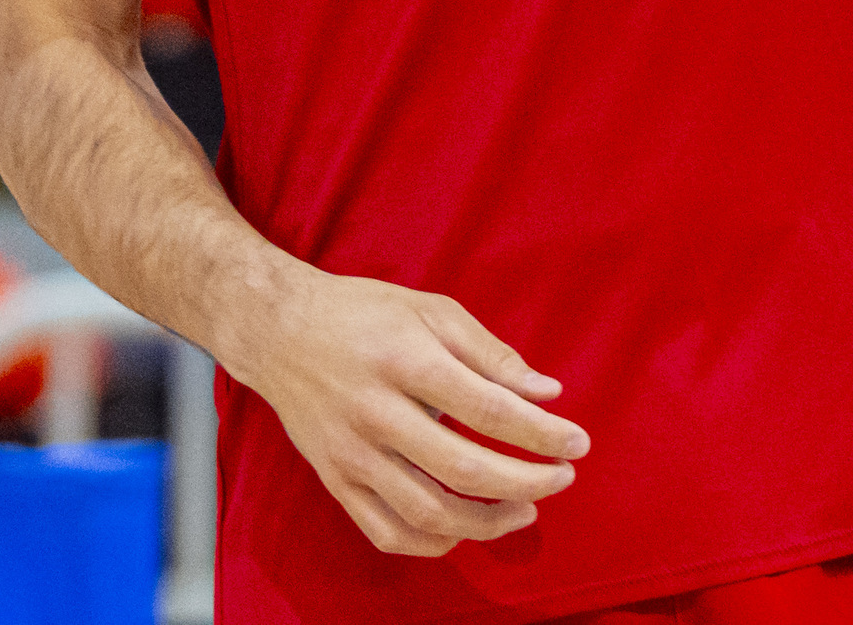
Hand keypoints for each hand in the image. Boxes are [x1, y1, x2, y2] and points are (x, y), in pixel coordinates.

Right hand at [225, 266, 588, 557]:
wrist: (275, 329)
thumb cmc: (360, 313)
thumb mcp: (429, 310)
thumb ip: (491, 353)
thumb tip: (548, 394)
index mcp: (403, 359)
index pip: (488, 410)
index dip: (542, 434)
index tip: (577, 442)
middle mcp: (374, 411)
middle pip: (465, 470)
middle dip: (528, 483)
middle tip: (561, 477)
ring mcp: (350, 452)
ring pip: (429, 513)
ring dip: (489, 523)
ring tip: (524, 509)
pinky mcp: (333, 479)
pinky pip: (388, 532)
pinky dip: (434, 543)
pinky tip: (465, 527)